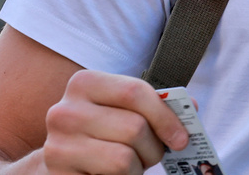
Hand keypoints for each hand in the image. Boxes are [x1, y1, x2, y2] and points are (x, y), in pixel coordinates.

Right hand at [41, 71, 188, 173]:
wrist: (59, 162)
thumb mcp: (122, 110)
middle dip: (154, 148)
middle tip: (152, 155)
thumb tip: (191, 107)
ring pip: (124, 159)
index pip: (135, 92)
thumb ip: (155, 105)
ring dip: (138, 168)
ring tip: (130, 166)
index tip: (181, 138)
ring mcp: (58, 147)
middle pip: (134, 128)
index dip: (166, 116)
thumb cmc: (101, 132)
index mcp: (84, 83)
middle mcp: (65, 112)